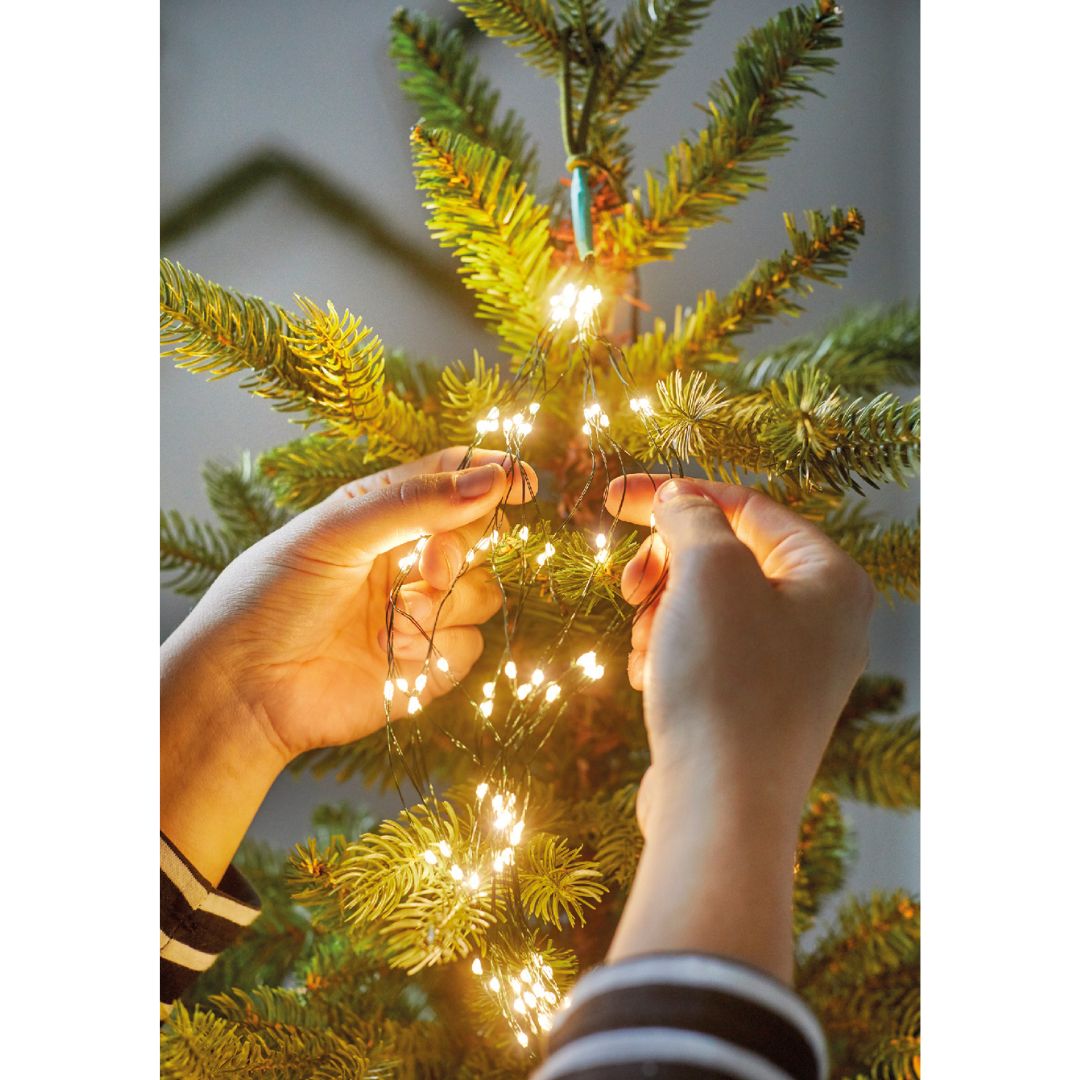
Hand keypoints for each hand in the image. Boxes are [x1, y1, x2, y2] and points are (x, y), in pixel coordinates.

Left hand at [161, 447, 536, 883]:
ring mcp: (419, 613)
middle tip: (428, 568)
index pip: (452, 478)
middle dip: (462, 550)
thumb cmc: (272, 597)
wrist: (244, 690)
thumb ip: (416, 503)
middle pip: (479, 536)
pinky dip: (438, 650)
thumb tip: (493, 478)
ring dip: (448, 605)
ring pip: (484, 594)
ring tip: (395, 620)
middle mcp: (406, 559)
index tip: (522, 480)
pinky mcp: (426, 666)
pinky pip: (471, 647)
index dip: (491, 475)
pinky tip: (392, 656)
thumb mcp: (338, 532)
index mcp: (381, 514)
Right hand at [608, 475, 873, 832]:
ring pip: (707, 606)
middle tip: (630, 586)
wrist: (720, 806)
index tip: (616, 497)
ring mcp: (791, 668)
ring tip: (648, 647)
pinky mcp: (756, 706)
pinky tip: (653, 680)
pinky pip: (706, 652)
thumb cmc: (726, 680)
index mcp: (831, 579)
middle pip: (726, 558)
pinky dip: (670, 654)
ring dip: (663, 614)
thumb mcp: (709, 572)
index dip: (678, 494)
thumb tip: (678, 499)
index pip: (748, 507)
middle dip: (667, 566)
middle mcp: (822, 621)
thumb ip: (691, 517)